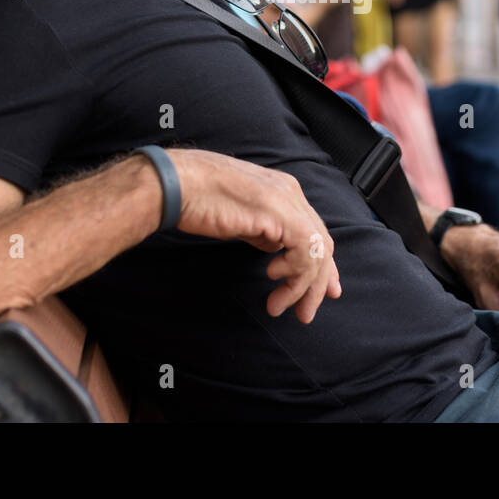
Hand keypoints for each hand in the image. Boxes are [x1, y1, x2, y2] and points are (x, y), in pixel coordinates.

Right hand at [165, 149, 339, 323]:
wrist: (176, 186)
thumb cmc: (197, 200)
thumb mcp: (240, 219)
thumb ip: (262, 232)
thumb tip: (275, 249)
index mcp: (283, 191)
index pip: (314, 231)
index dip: (323, 265)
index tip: (322, 293)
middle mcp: (290, 192)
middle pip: (321, 242)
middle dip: (319, 282)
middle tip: (305, 312)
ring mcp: (287, 200)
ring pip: (317, 249)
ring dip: (303, 286)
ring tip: (278, 306)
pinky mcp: (278, 213)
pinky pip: (304, 249)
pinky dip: (294, 271)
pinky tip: (272, 276)